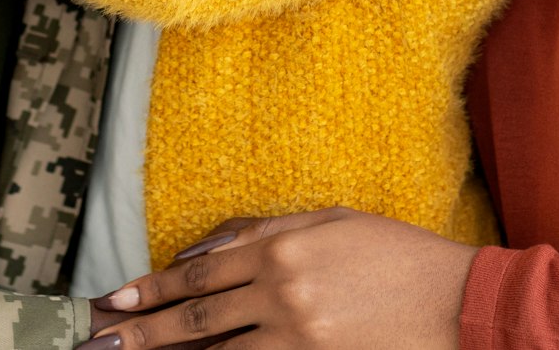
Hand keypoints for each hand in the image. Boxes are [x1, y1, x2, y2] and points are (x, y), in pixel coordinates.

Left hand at [81, 209, 476, 349]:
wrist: (458, 304)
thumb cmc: (397, 254)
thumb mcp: (330, 221)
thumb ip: (263, 231)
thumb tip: (200, 254)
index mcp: (285, 248)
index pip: (199, 274)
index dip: (151, 289)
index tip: (114, 302)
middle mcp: (284, 293)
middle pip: (196, 321)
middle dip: (142, 334)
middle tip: (100, 346)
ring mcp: (300, 338)